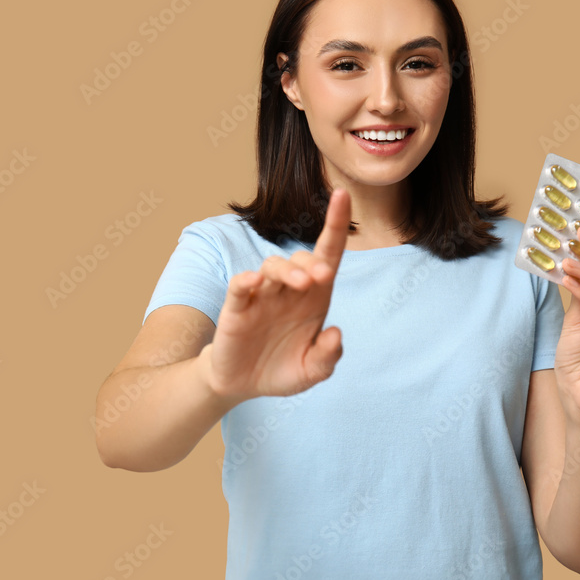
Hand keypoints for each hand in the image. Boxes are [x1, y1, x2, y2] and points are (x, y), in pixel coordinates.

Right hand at [207, 189, 350, 401]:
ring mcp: (260, 296)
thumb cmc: (280, 369)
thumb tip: (335, 333)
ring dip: (287, 270)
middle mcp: (287, 290)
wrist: (242, 384)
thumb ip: (327, 357)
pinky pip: (240, 285)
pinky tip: (254, 281)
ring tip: (301, 284)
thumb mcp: (310, 372)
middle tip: (322, 277)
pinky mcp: (236, 307)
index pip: (327, 254)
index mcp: (313, 298)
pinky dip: (246, 280)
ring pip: (272, 266)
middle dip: (312, 262)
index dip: (335, 224)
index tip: (342, 195)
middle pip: (300, 259)